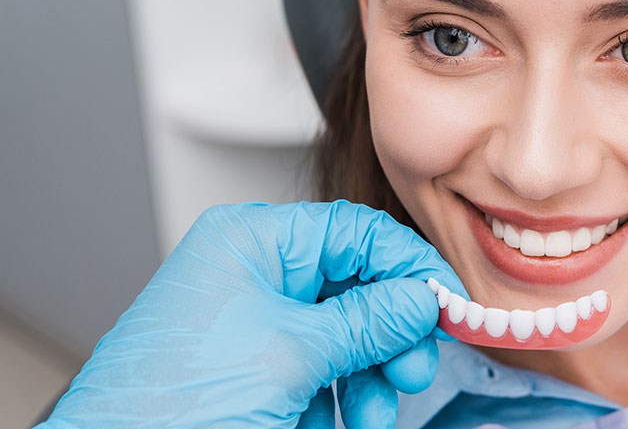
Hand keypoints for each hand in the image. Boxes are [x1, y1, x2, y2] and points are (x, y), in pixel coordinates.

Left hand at [38, 200, 465, 428]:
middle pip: (357, 287)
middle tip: (414, 367)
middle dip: (392, 334)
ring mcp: (255, 326)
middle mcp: (254, 276)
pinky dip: (343, 398)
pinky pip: (322, 372)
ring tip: (374, 412)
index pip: (355, 232)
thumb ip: (368, 321)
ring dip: (372, 377)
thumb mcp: (291, 355)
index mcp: (251, 243)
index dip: (408, 266)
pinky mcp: (256, 371)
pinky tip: (342, 422)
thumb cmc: (168, 407)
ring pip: (346, 336)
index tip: (446, 302)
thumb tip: (421, 298)